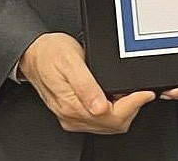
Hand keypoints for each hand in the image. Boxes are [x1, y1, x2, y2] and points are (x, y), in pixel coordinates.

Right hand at [18, 33, 154, 132]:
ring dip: (124, 111)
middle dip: (132, 109)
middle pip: (112, 125)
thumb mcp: (70, 61)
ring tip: (132, 92)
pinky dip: (114, 112)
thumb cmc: (50, 53)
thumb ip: (86, 85)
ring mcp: (72, 116)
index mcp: (72, 104)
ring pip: (107, 125)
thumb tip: (101, 106)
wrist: (32, 53)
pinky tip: (118, 96)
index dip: (133, 105)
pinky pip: (99, 121)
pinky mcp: (72, 113)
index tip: (145, 92)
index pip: (111, 116)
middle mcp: (72, 116)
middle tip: (141, 90)